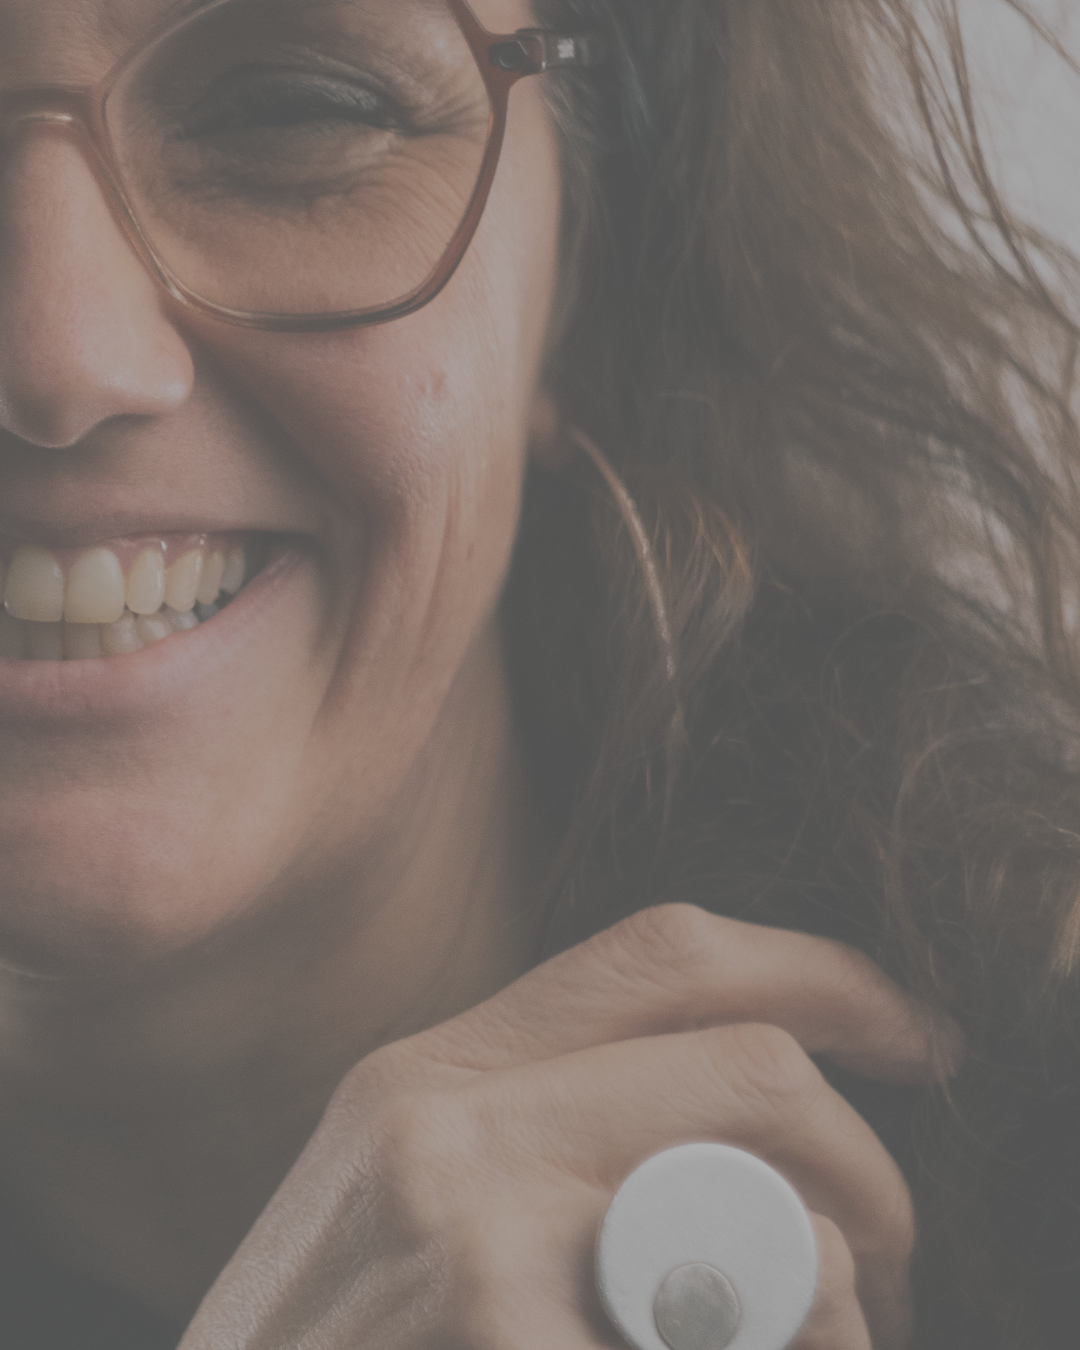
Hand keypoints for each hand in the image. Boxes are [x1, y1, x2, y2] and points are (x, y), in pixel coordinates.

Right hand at [177, 905, 958, 1349]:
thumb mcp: (400, 1205)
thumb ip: (545, 1135)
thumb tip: (733, 1137)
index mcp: (424, 1077)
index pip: (662, 953)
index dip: (816, 974)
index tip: (902, 1030)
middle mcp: (442, 1130)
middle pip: (752, 1068)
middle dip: (866, 1162)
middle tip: (888, 1244)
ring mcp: (476, 1251)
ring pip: (781, 1220)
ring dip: (846, 1284)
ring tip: (830, 1331)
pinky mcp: (513, 1346)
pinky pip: (756, 1333)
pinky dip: (798, 1348)